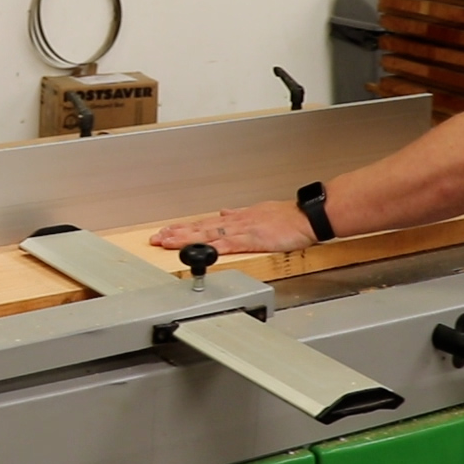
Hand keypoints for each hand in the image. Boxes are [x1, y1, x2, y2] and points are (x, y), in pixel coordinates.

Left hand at [149, 200, 317, 254]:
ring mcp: (243, 230)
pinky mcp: (254, 239)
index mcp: (237, 219)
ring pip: (209, 234)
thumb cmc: (288, 217)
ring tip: (168, 242)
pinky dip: (214, 247)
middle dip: (177, 234)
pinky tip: (201, 250)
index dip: (184, 228)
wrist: (307, 217)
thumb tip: (223, 213)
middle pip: (200, 228)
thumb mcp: (259, 212)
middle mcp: (236, 222)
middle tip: (156, 238)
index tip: (166, 231)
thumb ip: (239, 214)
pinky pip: (230, 244)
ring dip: (187, 238)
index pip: (204, 223)